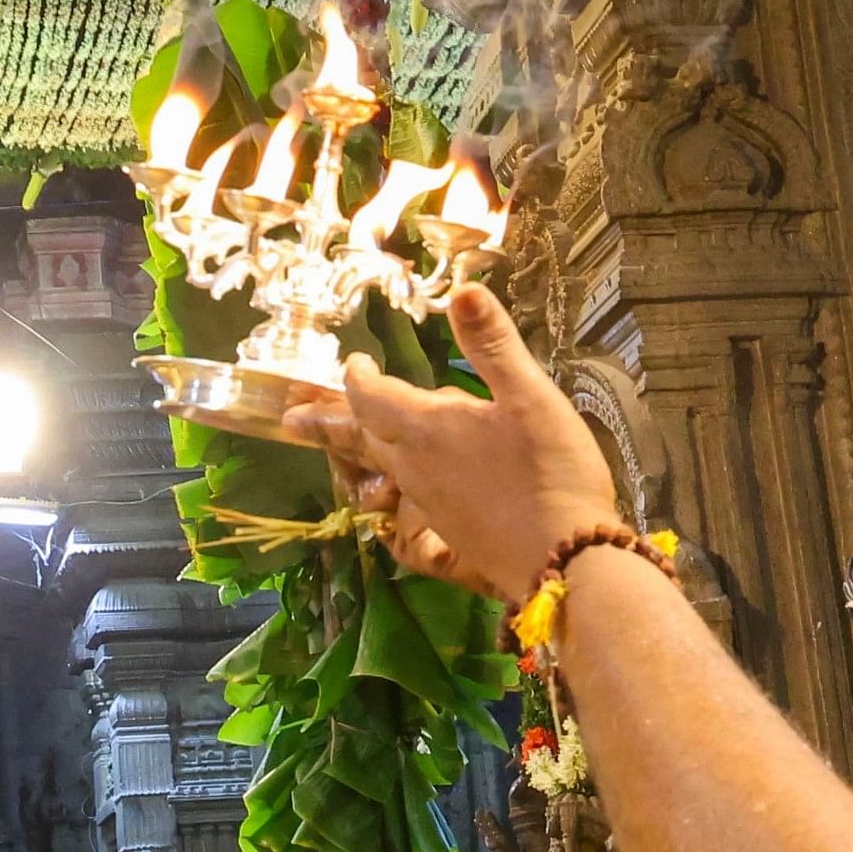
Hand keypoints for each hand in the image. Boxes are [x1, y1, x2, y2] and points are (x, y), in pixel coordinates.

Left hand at [280, 285, 618, 604]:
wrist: (562, 562)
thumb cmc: (549, 471)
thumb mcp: (529, 396)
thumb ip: (493, 344)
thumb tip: (462, 289)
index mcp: (425, 427)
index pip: (371, 394)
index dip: (357, 374)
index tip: (353, 360)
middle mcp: (413, 466)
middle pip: (358, 437)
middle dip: (326, 422)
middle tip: (289, 420)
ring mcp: (427, 502)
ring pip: (379, 466)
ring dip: (355, 450)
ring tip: (339, 446)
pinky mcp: (446, 529)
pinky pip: (404, 494)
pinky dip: (391, 478)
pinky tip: (408, 482)